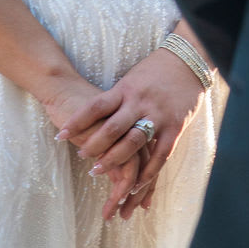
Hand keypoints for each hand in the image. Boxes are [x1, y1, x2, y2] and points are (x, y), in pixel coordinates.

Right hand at [40, 70, 144, 221]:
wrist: (65, 84)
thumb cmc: (86, 106)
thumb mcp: (109, 124)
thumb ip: (119, 143)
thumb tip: (121, 174)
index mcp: (142, 123)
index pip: (153, 160)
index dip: (149, 186)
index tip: (145, 207)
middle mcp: (138, 122)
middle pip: (147, 166)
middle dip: (139, 195)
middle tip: (127, 215)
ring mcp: (123, 124)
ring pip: (132, 166)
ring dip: (122, 194)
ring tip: (111, 212)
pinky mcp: (105, 128)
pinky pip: (113, 159)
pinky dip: (110, 180)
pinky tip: (104, 199)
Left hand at [59, 47, 204, 206]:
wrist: (188, 62)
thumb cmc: (155, 70)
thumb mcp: (131, 79)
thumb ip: (117, 98)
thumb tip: (93, 114)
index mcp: (126, 89)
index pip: (96, 106)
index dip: (77, 121)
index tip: (60, 135)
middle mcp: (139, 103)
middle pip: (112, 128)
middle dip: (93, 145)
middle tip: (80, 156)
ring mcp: (158, 116)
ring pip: (133, 143)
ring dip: (114, 160)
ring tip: (97, 171)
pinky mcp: (174, 128)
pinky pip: (160, 155)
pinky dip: (147, 172)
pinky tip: (135, 185)